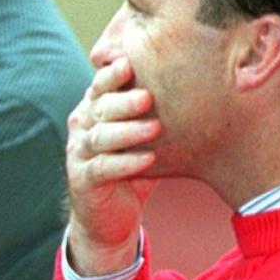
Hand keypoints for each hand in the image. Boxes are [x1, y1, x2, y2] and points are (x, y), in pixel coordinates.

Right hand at [64, 55, 160, 275]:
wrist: (109, 216)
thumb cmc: (132, 167)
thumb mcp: (143, 136)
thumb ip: (155, 111)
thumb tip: (199, 82)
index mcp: (94, 110)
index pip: (99, 87)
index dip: (111, 75)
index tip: (130, 63)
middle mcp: (82, 128)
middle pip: (99, 108)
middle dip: (123, 101)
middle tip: (148, 97)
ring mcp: (79, 154)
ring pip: (100, 137)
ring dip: (127, 131)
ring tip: (154, 128)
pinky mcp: (83, 180)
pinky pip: (103, 168)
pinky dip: (125, 163)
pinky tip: (147, 159)